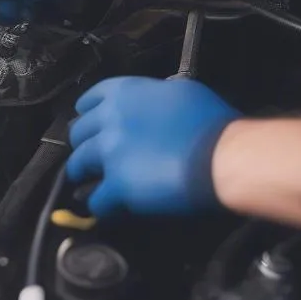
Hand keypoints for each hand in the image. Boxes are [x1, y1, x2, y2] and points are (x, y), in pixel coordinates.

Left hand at [67, 77, 240, 216]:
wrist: (222, 156)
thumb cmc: (210, 123)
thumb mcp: (179, 92)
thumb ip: (151, 98)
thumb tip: (148, 107)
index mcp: (124, 93)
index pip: (89, 99)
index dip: (87, 112)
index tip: (89, 121)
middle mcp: (109, 119)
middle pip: (78, 132)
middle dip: (83, 144)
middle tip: (91, 155)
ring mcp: (110, 152)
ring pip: (78, 164)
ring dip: (83, 173)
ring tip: (88, 182)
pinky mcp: (117, 184)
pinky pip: (96, 199)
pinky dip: (99, 204)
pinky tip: (105, 207)